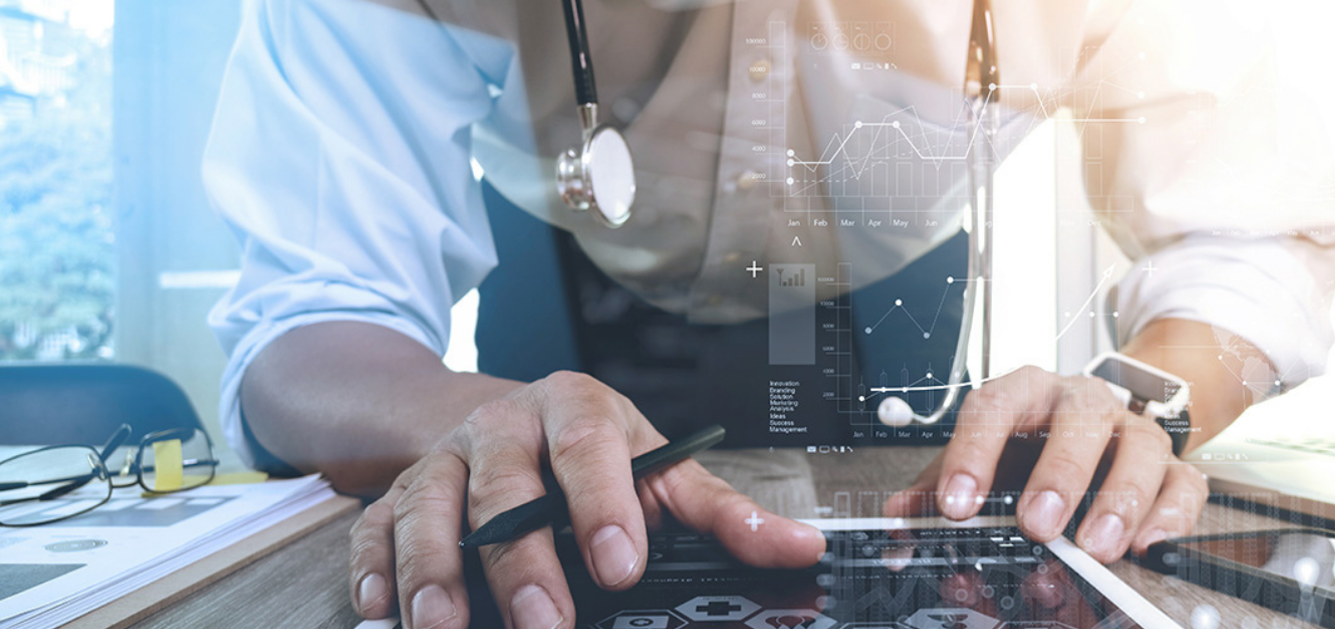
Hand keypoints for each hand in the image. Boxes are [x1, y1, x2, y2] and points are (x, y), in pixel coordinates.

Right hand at [346, 371, 826, 628]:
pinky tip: (384, 611)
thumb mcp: (659, 467)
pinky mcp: (397, 493)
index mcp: (574, 410)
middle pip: (503, 488)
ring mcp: (444, 460)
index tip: (621, 566)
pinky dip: (375, 570)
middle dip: (521, 562)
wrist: (506, 416)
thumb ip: (723, 513)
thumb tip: (800, 549)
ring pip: (428, 507)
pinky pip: (373, 528)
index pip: (588, 448)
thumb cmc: (593, 451)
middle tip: (545, 623)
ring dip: (435, 573)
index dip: (602, 505)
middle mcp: (502, 427)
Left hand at [884, 365, 1207, 562]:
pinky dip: (1169, 516)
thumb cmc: (1026, 445)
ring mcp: (1131, 431)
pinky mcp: (1171, 465)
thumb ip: (937, 488)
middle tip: (1037, 524)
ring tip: (1095, 545)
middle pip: (1078, 420)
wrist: (1092, 428)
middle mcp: (1081, 402)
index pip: (994, 408)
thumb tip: (900, 520)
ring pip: (1139, 448)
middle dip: (1058, 475)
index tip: (956, 504)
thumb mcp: (979, 459)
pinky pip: (1183, 483)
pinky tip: (1146, 545)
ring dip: (1119, 499)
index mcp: (1024, 392)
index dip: (972, 455)